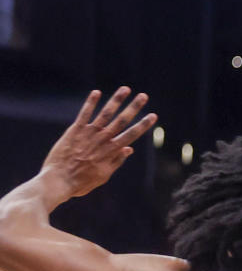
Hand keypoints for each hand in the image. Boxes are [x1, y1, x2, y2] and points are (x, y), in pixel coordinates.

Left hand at [41, 87, 156, 200]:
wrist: (59, 180)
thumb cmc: (81, 182)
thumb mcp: (103, 175)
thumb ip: (116, 161)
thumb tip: (129, 149)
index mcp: (112, 151)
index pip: (131, 134)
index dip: (143, 124)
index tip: (153, 115)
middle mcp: (103, 139)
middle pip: (122, 120)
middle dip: (134, 107)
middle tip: (143, 96)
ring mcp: (89, 134)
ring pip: (106, 113)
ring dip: (116, 100)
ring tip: (125, 89)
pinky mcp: (75, 131)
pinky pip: (84, 114)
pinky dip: (91, 103)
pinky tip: (96, 92)